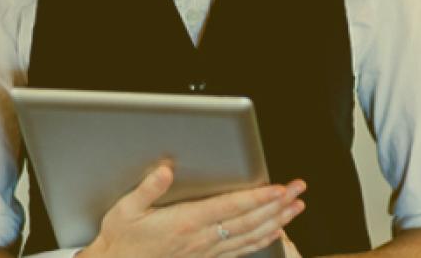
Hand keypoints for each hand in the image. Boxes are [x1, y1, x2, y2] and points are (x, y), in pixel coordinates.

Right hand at [80, 163, 306, 257]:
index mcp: (185, 222)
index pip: (231, 207)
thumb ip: (148, 189)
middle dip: (278, 204)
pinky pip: (242, 250)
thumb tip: (166, 170)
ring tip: (297, 208)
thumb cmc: (121, 240)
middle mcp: (201, 238)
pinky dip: (263, 240)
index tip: (279, 188)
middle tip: (299, 190)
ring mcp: (206, 251)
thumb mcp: (125, 210)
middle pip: (250, 220)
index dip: (259, 196)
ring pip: (251, 236)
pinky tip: (276, 232)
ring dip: (278, 221)